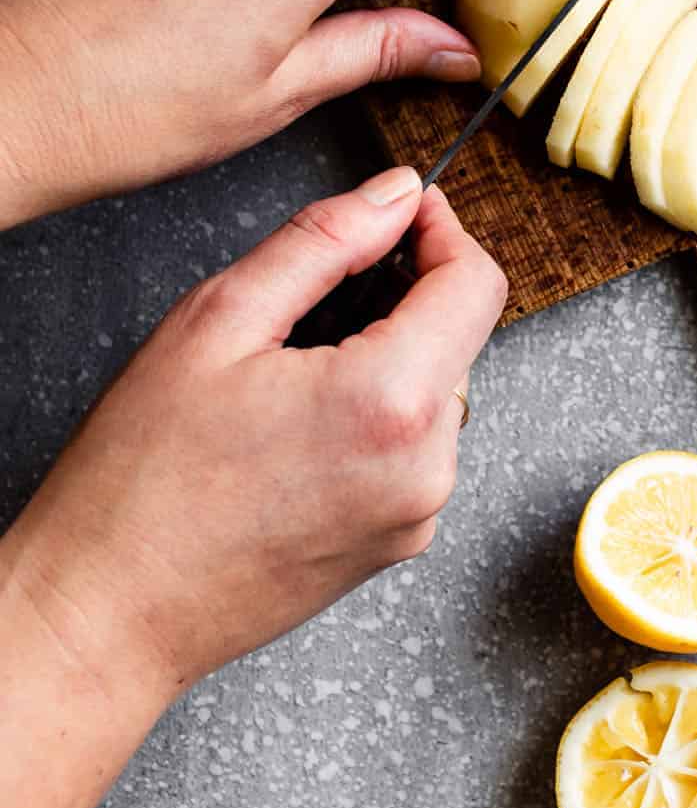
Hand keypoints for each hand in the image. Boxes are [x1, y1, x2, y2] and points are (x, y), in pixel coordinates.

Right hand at [0, 168, 501, 807]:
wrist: (110, 611)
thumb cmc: (142, 480)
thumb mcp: (220, 320)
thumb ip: (324, 241)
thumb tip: (393, 195)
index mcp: (393, 400)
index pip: (475, 283)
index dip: (440, 230)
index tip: (404, 211)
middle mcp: (428, 465)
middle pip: (459, 336)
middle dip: (403, 296)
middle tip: (315, 294)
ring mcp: (418, 513)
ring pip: (437, 391)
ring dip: (387, 357)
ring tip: (289, 372)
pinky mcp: (398, 543)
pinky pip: (414, 449)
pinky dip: (376, 416)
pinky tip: (295, 427)